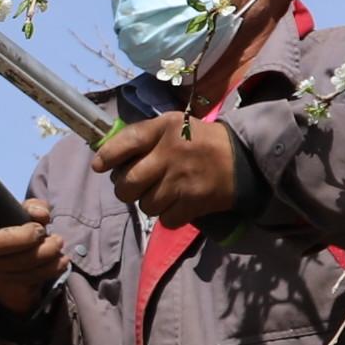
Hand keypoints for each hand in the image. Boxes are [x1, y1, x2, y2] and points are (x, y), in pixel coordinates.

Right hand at [0, 195, 62, 315]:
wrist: (12, 273)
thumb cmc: (16, 235)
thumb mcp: (21, 216)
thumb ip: (32, 208)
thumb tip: (41, 215)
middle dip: (24, 237)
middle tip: (41, 230)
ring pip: (18, 263)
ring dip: (46, 251)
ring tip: (58, 242)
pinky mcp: (6, 285)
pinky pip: (31, 277)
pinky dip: (52, 267)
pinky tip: (61, 259)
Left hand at [98, 114, 249, 223]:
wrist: (244, 157)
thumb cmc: (199, 141)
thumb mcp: (172, 125)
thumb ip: (141, 136)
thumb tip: (104, 155)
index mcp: (163, 129)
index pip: (124, 142)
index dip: (107, 157)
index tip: (101, 165)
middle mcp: (170, 153)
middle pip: (127, 184)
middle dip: (125, 189)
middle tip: (135, 186)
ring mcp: (182, 180)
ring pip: (145, 205)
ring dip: (150, 203)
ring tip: (162, 193)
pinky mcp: (195, 202)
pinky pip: (165, 219)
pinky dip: (168, 215)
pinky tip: (177, 204)